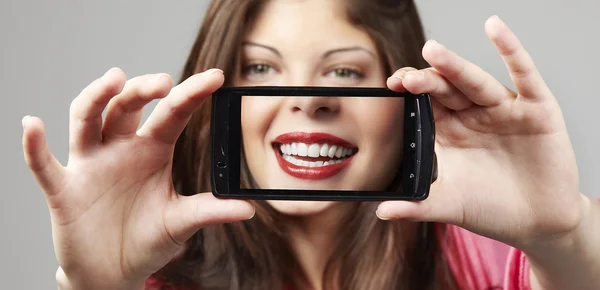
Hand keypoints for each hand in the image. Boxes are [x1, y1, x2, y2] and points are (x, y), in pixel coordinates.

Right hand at [22, 68, 254, 288]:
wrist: (113, 272)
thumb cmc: (146, 240)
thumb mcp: (180, 223)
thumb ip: (209, 211)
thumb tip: (247, 208)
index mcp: (153, 151)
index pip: (172, 114)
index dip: (191, 94)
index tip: (216, 77)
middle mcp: (121, 149)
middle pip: (126, 106)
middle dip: (142, 89)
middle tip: (163, 83)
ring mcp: (91, 165)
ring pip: (87, 120)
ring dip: (96, 97)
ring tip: (113, 79)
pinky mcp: (64, 188)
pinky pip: (44, 164)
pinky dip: (34, 145)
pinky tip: (32, 125)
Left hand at [377, 15, 584, 250]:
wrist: (538, 222)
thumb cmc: (490, 208)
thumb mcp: (450, 204)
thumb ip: (416, 205)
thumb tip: (381, 211)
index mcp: (448, 131)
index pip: (424, 103)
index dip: (409, 92)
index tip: (391, 86)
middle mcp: (472, 115)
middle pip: (446, 89)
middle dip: (426, 81)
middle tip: (407, 78)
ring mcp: (502, 109)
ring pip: (475, 82)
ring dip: (455, 66)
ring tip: (433, 52)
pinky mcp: (535, 109)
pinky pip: (524, 74)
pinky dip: (511, 50)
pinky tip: (495, 28)